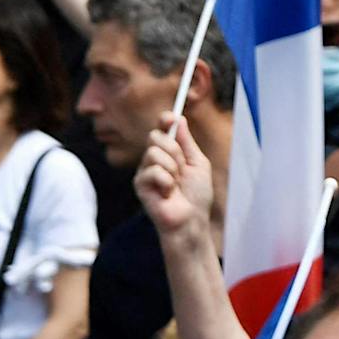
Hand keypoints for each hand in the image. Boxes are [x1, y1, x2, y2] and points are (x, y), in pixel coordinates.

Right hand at [135, 114, 215, 244]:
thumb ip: (187, 142)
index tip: (170, 118)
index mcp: (168, 153)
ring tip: (176, 185)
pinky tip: (168, 194)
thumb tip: (178, 118)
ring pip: (154, 152)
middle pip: (154, 136)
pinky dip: (166, 182)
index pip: (160, 129)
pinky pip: (153, 170)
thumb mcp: (198, 163)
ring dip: (172, 169)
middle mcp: (154, 160)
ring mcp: (145, 171)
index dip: (164, 120)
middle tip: (182, 169)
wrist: (191, 220)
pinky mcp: (139, 184)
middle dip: (174, 151)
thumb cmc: (197, 195)